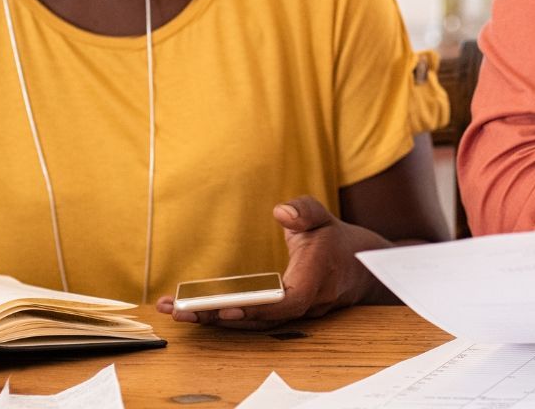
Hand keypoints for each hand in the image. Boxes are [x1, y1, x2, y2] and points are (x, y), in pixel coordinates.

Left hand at [156, 196, 384, 329]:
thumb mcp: (322, 216)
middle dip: (218, 317)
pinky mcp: (282, 317)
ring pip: (253, 325)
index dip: (258, 308)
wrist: (358, 268)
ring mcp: (294, 316)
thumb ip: (304, 210)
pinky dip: (223, 319)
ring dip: (214, 320)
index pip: (288, 302)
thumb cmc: (334, 239)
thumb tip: (281, 211)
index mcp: (316, 278)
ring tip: (175, 311)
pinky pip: (253, 323)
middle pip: (261, 320)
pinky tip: (195, 313)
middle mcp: (305, 304)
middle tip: (179, 311)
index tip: (227, 308)